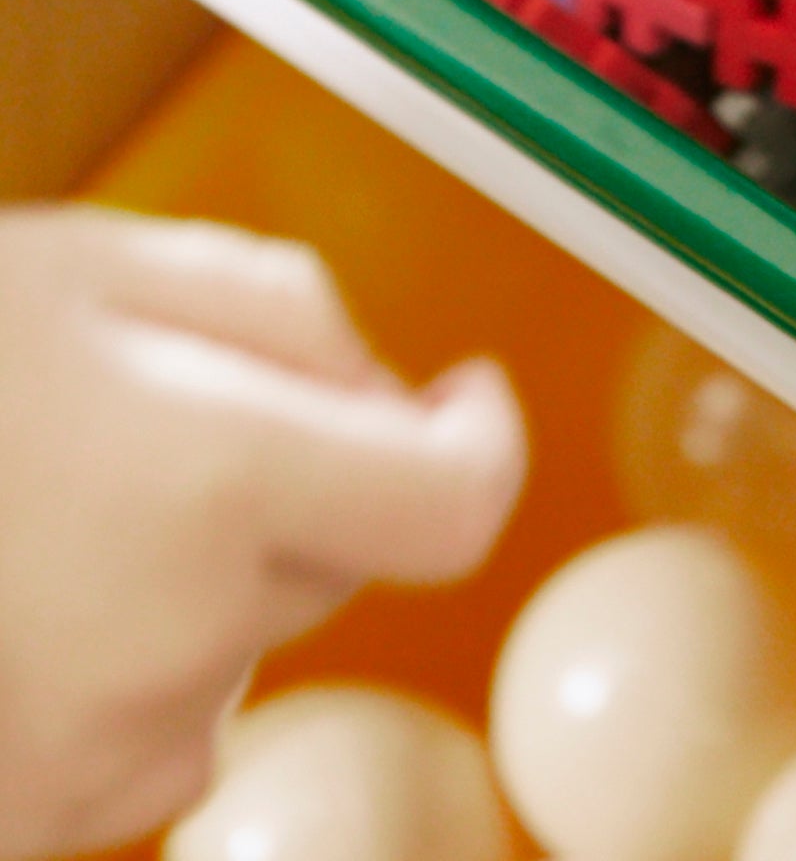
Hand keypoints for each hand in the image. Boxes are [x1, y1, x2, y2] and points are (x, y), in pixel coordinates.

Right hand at [0, 209, 523, 858]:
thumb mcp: (105, 264)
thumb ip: (287, 316)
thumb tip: (383, 395)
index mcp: (219, 484)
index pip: (458, 507)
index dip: (475, 443)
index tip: (457, 399)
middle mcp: (174, 643)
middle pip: (328, 566)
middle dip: (285, 490)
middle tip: (140, 428)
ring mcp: (82, 761)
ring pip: (222, 663)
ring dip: (184, 595)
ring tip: (34, 526)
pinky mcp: (16, 823)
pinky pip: (116, 751)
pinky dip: (89, 684)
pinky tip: (4, 610)